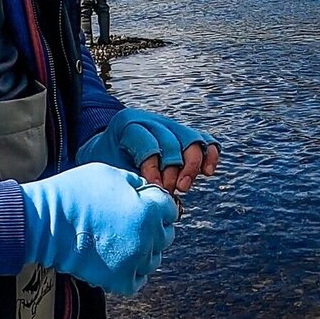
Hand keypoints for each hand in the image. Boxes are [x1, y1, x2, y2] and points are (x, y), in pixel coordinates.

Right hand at [20, 163, 177, 294]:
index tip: (145, 204)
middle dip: (153, 226)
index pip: (170, 209)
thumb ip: (136, 182)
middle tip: (132, 221)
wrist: (44, 223)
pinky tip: (119, 257)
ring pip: (154, 258)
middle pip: (165, 235)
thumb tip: (146, 191)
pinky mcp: (120, 280)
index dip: (157, 203)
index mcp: (148, 211)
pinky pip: (138, 278)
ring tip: (123, 240)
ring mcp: (134, 261)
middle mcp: (147, 238)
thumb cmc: (73, 194)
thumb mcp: (110, 173)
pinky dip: (132, 270)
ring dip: (144, 249)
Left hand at [77, 108, 219, 194]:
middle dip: (172, 172)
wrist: (111, 149)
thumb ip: (130, 180)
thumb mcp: (110, 168)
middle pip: (172, 143)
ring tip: (183, 188)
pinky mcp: (184, 134)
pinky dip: (210, 155)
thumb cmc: (109, 162)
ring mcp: (170, 126)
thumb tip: (155, 198)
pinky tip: (207, 172)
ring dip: (191, 167)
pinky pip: (205, 140)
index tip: (154, 187)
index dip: (152, 166)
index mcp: (128, 124)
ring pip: (192, 140)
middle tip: (167, 191)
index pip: (147, 141)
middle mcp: (152, 121)